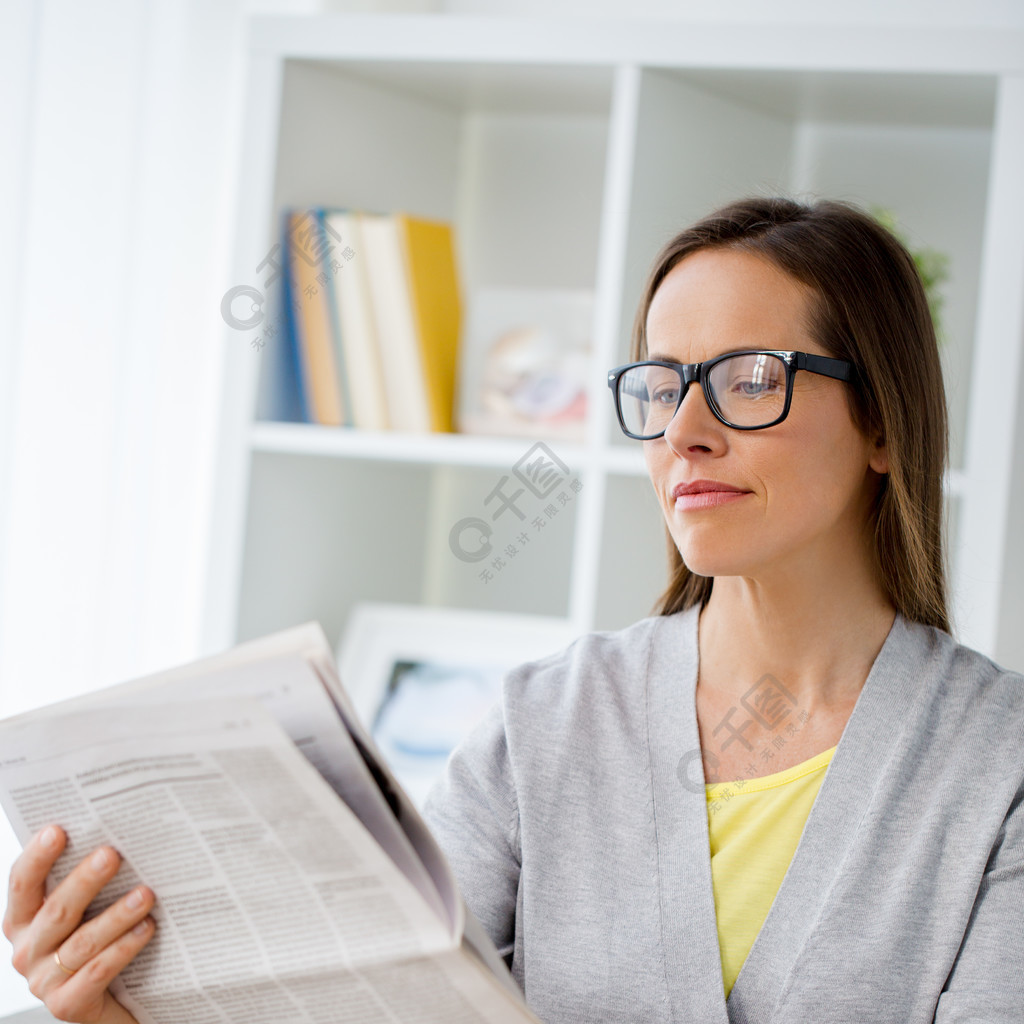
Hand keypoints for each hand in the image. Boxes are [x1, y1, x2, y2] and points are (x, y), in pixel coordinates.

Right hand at [3, 825, 155, 1023]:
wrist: (116, 1003)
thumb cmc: (102, 941)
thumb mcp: (88, 908)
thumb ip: (90, 879)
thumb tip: (118, 833)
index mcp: (24, 920)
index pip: (22, 883)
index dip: (37, 857)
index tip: (57, 830)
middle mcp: (27, 950)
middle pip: (56, 910)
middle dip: (85, 881)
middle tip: (112, 854)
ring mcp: (44, 981)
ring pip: (81, 942)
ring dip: (116, 915)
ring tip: (145, 895)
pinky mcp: (67, 1006)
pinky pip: (97, 972)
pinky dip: (123, 948)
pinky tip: (147, 929)